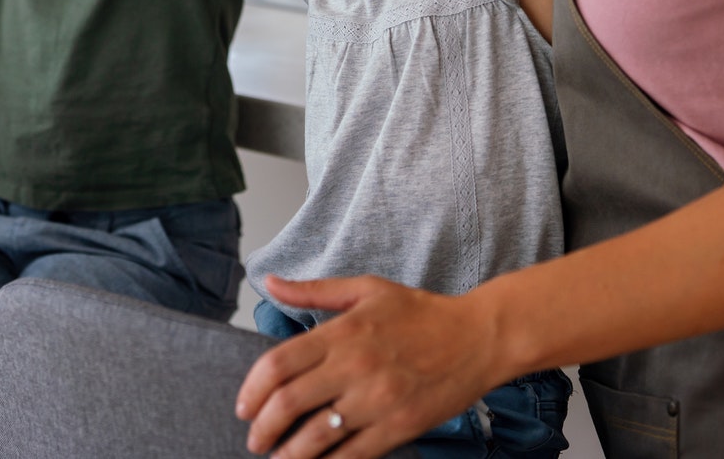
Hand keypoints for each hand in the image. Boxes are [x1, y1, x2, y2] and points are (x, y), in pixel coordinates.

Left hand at [237, 275, 498, 457]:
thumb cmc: (422, 312)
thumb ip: (313, 291)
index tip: (244, 406)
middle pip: (289, 403)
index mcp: (343, 332)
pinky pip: (352, 455)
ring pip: (316, 437)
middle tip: (255, 438)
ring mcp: (377, 401)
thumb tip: (271, 282)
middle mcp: (355, 367)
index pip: (278, 363)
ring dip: (288, 454)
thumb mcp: (366, 289)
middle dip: (262, 428)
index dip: (253, 389)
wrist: (479, 337)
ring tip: (278, 457)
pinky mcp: (399, 427)